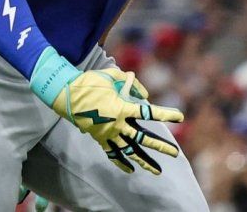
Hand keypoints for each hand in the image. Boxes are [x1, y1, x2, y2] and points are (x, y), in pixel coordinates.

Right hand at [51, 67, 183, 174]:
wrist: (65, 95)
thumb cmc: (89, 82)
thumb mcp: (111, 75)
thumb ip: (130, 82)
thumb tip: (143, 94)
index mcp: (122, 108)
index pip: (148, 113)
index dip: (165, 114)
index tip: (180, 116)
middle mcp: (117, 125)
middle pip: (142, 139)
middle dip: (160, 146)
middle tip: (175, 153)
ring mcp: (108, 134)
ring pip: (129, 151)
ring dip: (144, 161)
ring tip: (157, 170)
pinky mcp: (99, 139)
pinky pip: (112, 154)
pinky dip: (121, 162)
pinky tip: (131, 170)